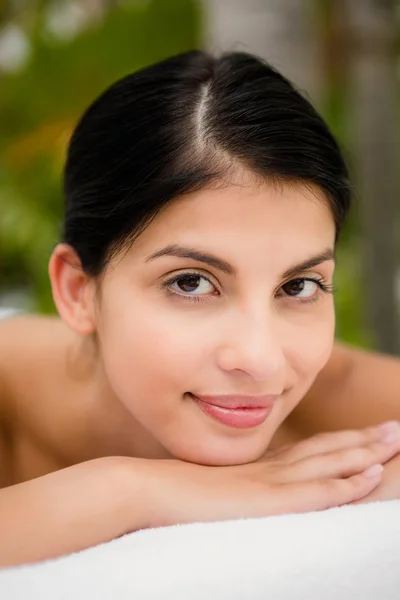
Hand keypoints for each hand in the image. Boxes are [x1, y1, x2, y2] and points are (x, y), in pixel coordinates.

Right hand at [141, 421, 399, 527]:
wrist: (141, 493)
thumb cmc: (166, 496)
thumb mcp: (207, 491)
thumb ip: (228, 490)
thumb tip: (234, 493)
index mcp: (257, 469)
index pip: (309, 452)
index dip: (340, 444)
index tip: (366, 437)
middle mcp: (268, 470)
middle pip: (326, 452)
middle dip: (364, 442)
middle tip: (396, 430)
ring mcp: (267, 484)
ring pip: (327, 466)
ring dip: (365, 455)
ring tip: (395, 442)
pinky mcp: (263, 501)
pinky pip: (313, 493)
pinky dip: (344, 484)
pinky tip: (369, 477)